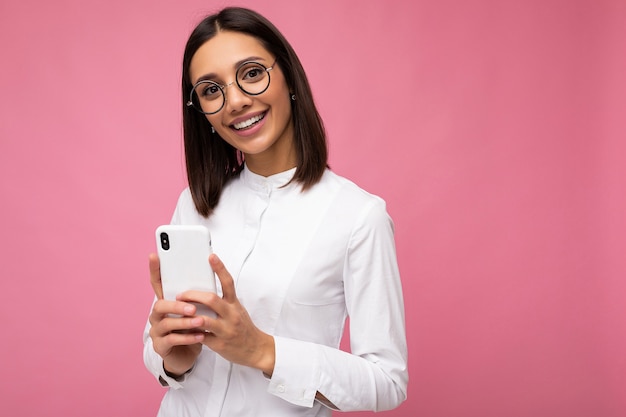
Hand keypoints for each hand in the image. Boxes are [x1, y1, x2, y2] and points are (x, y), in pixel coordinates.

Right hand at [148, 253, 204, 375]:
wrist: (188, 354)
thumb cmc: (193, 328)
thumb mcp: (197, 310)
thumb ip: (199, 296)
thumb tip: (211, 274)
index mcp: (167, 302)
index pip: (158, 283)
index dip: (154, 270)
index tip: (154, 255)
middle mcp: (158, 315)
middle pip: (160, 305)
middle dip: (177, 305)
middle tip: (192, 308)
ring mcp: (157, 331)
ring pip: (167, 323)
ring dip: (185, 322)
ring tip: (201, 322)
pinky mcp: (161, 346)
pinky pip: (172, 340)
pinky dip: (187, 337)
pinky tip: (200, 336)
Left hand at [177, 254, 275, 375]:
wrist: (256, 349)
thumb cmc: (243, 327)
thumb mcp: (237, 310)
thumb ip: (223, 301)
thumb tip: (204, 290)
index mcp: (234, 304)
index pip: (228, 282)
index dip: (220, 268)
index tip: (211, 256)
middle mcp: (231, 314)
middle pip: (211, 299)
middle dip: (193, 295)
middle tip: (180, 294)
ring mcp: (226, 329)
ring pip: (204, 319)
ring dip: (189, 315)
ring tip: (178, 312)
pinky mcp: (220, 344)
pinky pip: (201, 337)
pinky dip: (191, 333)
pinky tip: (182, 330)